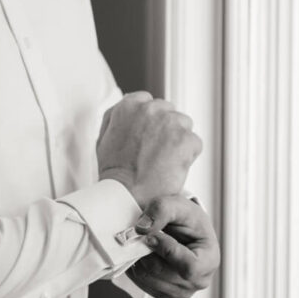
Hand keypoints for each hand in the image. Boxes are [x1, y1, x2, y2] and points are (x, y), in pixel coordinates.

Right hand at [97, 92, 201, 207]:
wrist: (127, 195)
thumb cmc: (115, 172)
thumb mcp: (104, 137)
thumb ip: (117, 117)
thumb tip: (130, 103)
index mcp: (129, 105)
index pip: (148, 102)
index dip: (150, 123)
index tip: (147, 138)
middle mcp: (150, 108)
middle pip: (168, 112)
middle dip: (165, 130)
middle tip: (155, 154)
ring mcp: (170, 121)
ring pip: (184, 125)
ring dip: (178, 141)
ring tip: (163, 162)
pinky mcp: (186, 138)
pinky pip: (194, 143)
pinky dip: (187, 157)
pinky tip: (171, 169)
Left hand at [127, 195, 219, 297]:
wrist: (182, 229)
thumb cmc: (186, 218)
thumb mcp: (177, 205)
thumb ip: (161, 210)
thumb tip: (142, 229)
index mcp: (209, 260)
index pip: (188, 266)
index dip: (167, 250)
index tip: (152, 235)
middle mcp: (198, 280)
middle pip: (163, 273)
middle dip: (147, 252)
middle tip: (141, 236)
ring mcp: (181, 291)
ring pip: (148, 278)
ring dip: (139, 259)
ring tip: (141, 243)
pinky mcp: (164, 293)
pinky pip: (141, 283)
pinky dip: (136, 268)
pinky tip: (140, 253)